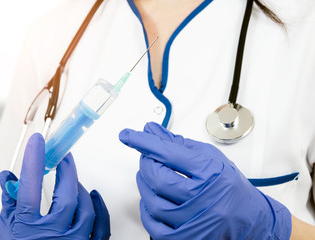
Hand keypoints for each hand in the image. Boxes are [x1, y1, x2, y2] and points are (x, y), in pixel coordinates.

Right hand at [0, 133, 109, 239]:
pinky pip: (102, 224)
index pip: (31, 188)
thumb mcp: (7, 230)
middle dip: (66, 171)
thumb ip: (9, 203)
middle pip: (66, 195)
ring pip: (86, 208)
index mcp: (28, 229)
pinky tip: (94, 196)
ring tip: (72, 180)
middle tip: (64, 157)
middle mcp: (53, 236)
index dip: (35, 161)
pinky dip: (100, 207)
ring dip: (80, 189)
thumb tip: (8, 177)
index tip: (39, 142)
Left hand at [119, 122, 290, 239]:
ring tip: (152, 175)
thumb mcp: (209, 158)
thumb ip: (178, 144)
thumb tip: (152, 131)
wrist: (247, 219)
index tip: (128, 135)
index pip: (169, 152)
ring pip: (152, 201)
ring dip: (144, 184)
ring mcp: (193, 222)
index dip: (145, 142)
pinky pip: (152, 224)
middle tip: (148, 156)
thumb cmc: (230, 187)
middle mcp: (204, 200)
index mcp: (211, 174)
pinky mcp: (184, 238)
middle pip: (158, 177)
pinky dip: (147, 208)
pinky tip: (153, 198)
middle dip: (147, 163)